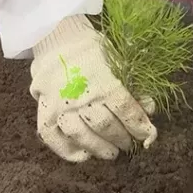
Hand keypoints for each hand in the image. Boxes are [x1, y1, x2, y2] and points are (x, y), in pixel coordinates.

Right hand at [29, 15, 156, 161]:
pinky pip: (53, 138)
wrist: (56, 37)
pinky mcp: (43, 110)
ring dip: (99, 148)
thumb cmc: (92, 50)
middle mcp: (81, 95)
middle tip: (128, 144)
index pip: (126, 110)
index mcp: (102, 80)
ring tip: (110, 153)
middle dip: (121, 138)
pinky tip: (83, 155)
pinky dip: (68, 151)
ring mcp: (59, 105)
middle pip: (105, 126)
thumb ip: (133, 84)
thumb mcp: (117, 60)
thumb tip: (148, 108)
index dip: (139, 126)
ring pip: (81, 135)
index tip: (148, 136)